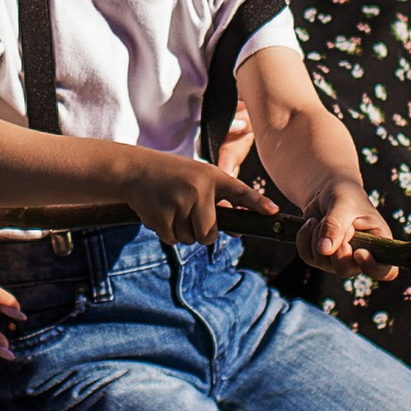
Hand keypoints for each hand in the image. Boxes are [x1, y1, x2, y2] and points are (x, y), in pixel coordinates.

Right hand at [116, 154, 280, 247]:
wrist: (136, 170)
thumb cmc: (173, 176)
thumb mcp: (198, 181)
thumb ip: (219, 204)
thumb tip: (237, 233)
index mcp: (212, 177)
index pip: (239, 192)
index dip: (257, 203)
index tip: (274, 212)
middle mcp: (198, 189)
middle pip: (210, 234)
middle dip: (202, 233)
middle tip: (190, 216)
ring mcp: (179, 203)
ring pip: (190, 239)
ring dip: (182, 232)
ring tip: (172, 208)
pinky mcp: (161, 217)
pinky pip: (173, 240)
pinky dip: (167, 232)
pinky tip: (161, 212)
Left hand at [298, 174, 385, 271]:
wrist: (327, 191)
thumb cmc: (345, 194)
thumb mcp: (343, 203)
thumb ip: (335, 225)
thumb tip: (325, 250)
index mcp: (378, 242)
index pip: (384, 271)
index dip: (372, 268)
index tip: (358, 252)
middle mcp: (361, 256)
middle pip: (346, 270)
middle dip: (334, 247)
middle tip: (336, 224)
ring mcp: (340, 259)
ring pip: (323, 263)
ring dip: (317, 237)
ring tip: (323, 218)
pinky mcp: (321, 257)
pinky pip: (308, 256)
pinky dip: (304, 238)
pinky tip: (311, 223)